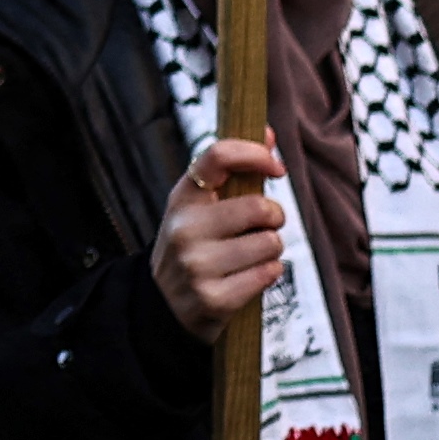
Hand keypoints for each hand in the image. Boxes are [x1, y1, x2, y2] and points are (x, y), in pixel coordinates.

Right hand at [151, 138, 287, 341]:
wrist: (162, 306)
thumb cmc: (193, 246)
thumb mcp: (198, 207)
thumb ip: (232, 173)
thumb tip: (268, 133)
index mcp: (182, 197)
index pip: (218, 156)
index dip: (255, 154)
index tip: (276, 167)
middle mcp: (185, 228)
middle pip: (259, 207)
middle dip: (274, 217)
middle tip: (264, 226)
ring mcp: (197, 265)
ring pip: (270, 243)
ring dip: (271, 249)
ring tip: (251, 255)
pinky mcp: (214, 298)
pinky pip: (268, 274)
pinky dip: (269, 273)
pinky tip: (250, 276)